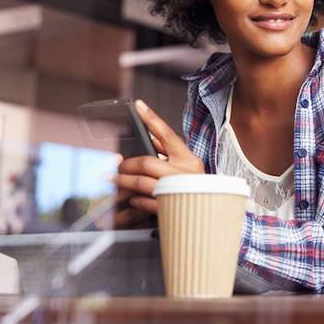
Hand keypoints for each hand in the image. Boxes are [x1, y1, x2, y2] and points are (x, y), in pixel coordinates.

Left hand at [112, 100, 204, 224]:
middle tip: (115, 166)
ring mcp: (177, 191)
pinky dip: (135, 200)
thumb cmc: (196, 191)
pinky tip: (131, 199)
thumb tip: (151, 135)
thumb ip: (170, 152)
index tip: (138, 105)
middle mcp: (185, 174)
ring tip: (113, 180)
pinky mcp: (169, 208)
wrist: (210, 218)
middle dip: (127, 164)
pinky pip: (144, 201)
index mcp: (190, 160)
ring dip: (123, 181)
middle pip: (147, 161)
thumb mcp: (187, 168)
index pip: (168, 135)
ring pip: (141, 182)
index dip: (152, 119)